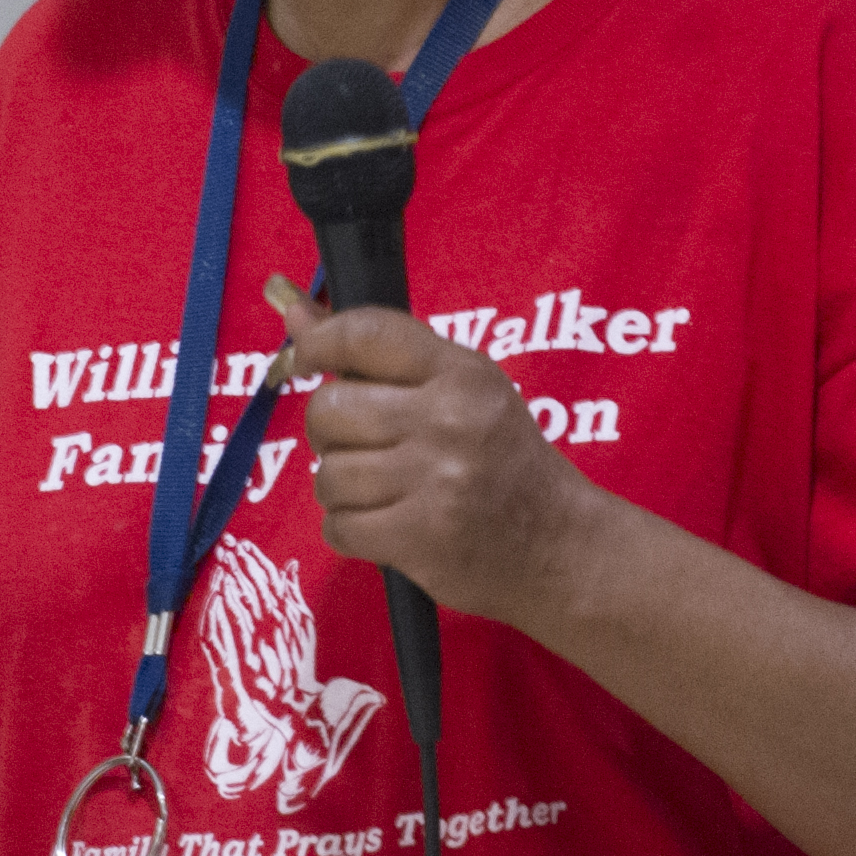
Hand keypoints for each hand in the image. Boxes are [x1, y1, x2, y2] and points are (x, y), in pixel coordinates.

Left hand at [265, 276, 597, 630]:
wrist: (562, 544)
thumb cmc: (504, 459)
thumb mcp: (462, 389)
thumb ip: (382, 353)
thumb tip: (293, 311)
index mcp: (462, 373)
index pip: (366, 335)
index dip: (317, 342)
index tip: (303, 359)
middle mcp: (448, 420)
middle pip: (330, 409)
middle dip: (327, 430)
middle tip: (357, 444)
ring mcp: (435, 481)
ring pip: (328, 474)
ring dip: (340, 487)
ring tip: (380, 491)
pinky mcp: (421, 539)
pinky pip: (338, 526)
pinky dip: (348, 529)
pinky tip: (383, 525)